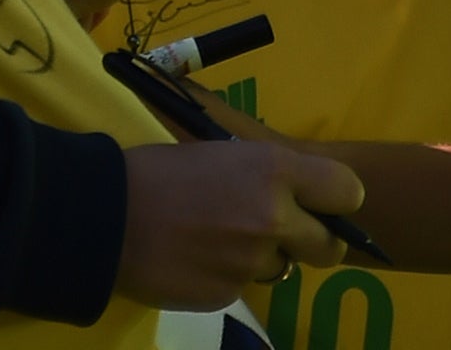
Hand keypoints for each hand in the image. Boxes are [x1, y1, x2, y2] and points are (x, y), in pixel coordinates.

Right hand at [115, 141, 363, 310]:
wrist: (104, 216)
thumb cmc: (157, 170)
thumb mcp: (219, 154)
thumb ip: (263, 177)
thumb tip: (293, 197)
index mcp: (272, 170)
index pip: (347, 191)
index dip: (337, 200)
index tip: (322, 203)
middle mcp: (273, 218)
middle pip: (329, 247)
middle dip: (312, 242)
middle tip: (281, 232)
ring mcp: (252, 263)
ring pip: (281, 268)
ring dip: (260, 257)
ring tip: (214, 238)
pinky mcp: (228, 296)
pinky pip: (242, 286)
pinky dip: (224, 275)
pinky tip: (192, 258)